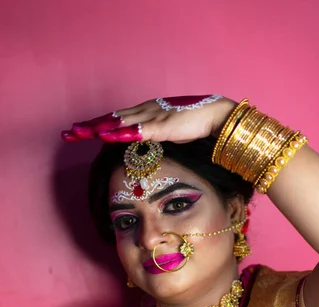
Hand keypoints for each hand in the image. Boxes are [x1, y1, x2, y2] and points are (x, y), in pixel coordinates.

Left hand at [62, 95, 235, 143]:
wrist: (214, 116)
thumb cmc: (193, 124)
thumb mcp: (166, 132)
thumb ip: (151, 137)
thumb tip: (140, 147)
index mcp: (144, 113)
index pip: (115, 118)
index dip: (96, 125)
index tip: (78, 132)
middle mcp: (144, 111)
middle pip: (111, 118)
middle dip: (89, 126)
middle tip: (68, 133)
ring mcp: (152, 116)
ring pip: (119, 122)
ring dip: (99, 127)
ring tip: (79, 133)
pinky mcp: (162, 125)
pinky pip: (137, 130)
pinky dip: (121, 132)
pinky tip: (107, 136)